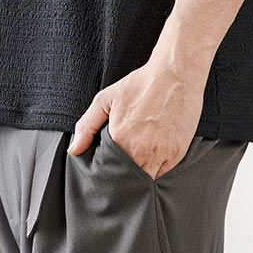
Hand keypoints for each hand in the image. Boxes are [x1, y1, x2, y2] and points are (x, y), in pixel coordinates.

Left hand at [68, 63, 204, 179]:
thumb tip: (74, 150)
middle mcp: (141, 151)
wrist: (175, 74)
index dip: (108, 171)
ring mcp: (162, 154)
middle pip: (128, 178)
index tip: (109, 166)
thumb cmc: (141, 84)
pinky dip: (158, 167)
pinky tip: (154, 151)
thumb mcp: (106, 99)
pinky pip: (164, 172)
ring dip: (141, 173)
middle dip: (124, 175)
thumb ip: (86, 126)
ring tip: (139, 157)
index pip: (109, 170)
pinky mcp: (178, 153)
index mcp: (121, 140)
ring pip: (147, 178)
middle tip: (124, 163)